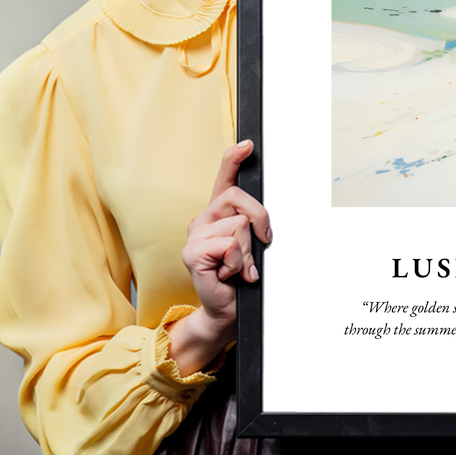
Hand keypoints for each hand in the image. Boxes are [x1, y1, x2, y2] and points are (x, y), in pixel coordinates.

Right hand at [167, 140, 271, 374]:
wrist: (227, 309)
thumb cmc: (241, 276)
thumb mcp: (252, 244)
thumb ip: (253, 224)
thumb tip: (263, 217)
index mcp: (218, 213)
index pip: (224, 178)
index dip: (234, 158)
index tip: (248, 144)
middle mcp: (203, 219)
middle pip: (239, 198)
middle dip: (260, 220)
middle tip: (261, 243)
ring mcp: (194, 235)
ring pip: (239, 225)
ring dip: (248, 251)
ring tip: (240, 267)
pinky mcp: (192, 253)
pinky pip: (229, 245)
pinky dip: (238, 263)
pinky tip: (229, 274)